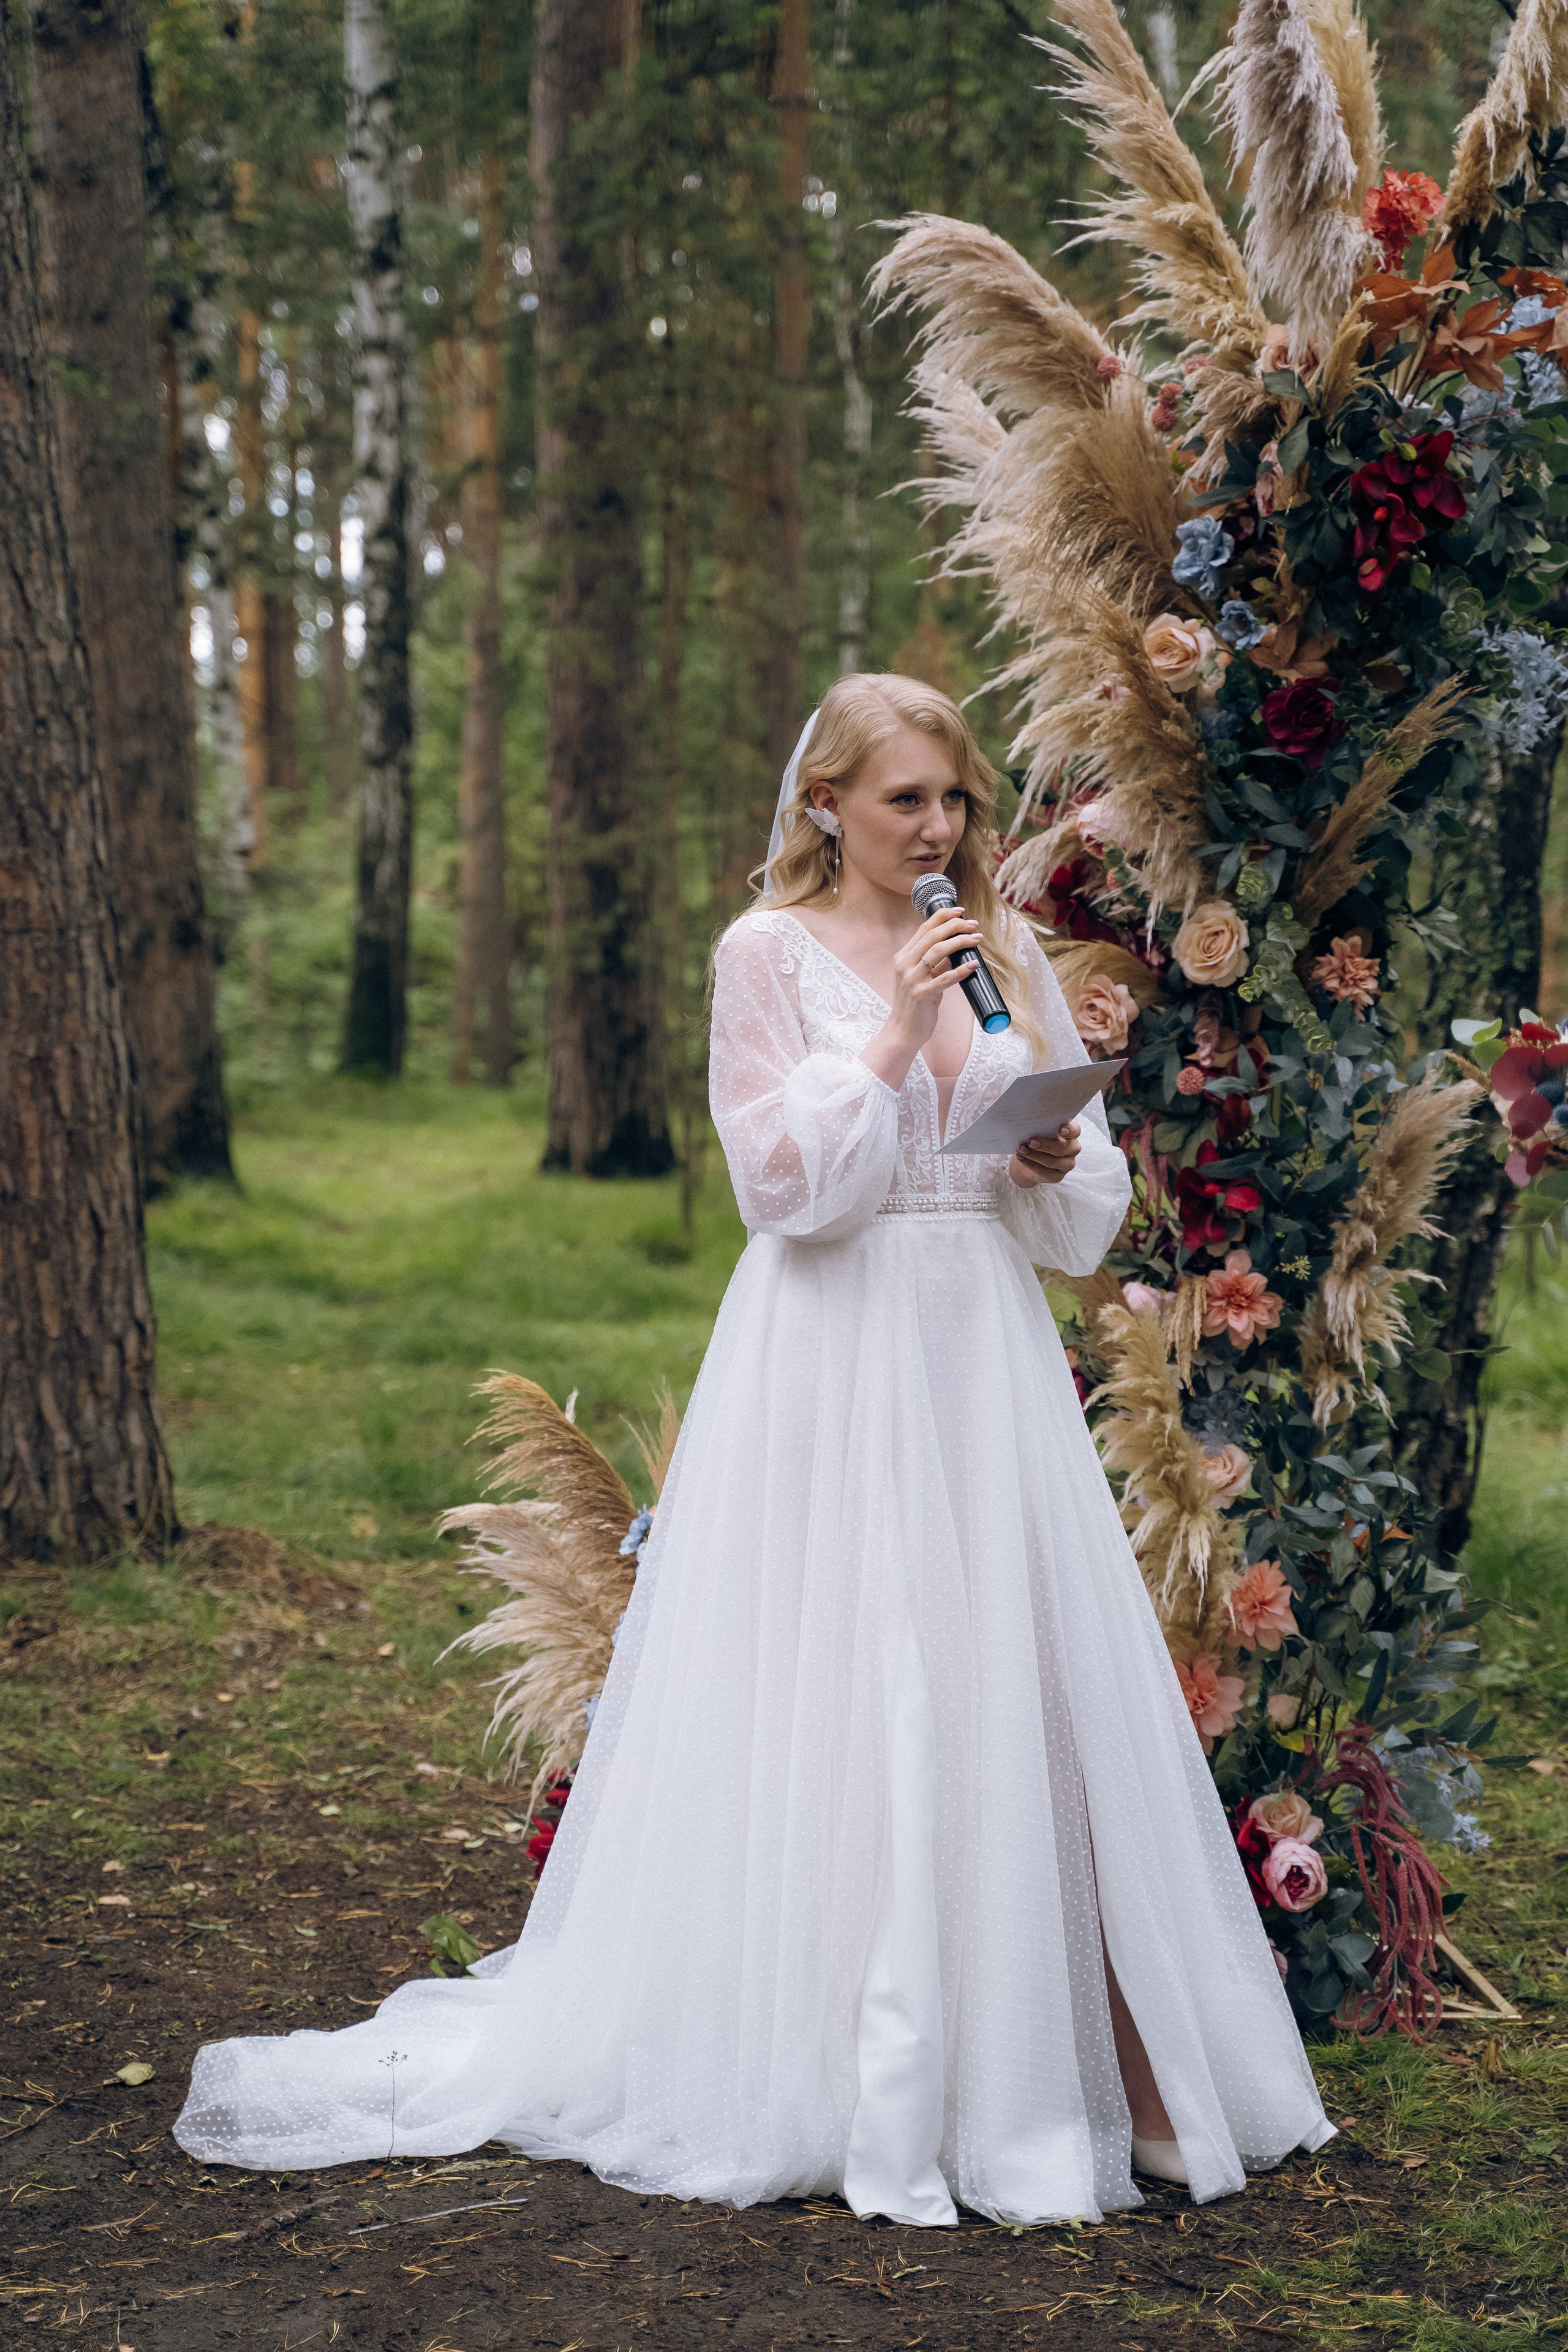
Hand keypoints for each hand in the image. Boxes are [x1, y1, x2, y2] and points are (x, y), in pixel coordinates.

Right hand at [884, 905, 984, 1052]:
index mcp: (903, 957)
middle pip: (932, 936)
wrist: (903, 1031)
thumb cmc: (915, 1005)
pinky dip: (960, 970)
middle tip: (974, 925)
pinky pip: (944, 978)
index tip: (961, 911)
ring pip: (938, 952)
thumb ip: (935, 964)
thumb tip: (956, 948)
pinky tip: (973, 965)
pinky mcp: (921, 995)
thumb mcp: (922, 978)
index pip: (923, 929)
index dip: (943, 916)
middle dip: (955, 926)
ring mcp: (911, 979)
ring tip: (977, 940)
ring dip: (960, 942)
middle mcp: (904, 965)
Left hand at [1009, 1120, 1080, 1189]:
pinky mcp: (1058, 1176)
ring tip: (1022, 1150)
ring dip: (1036, 1155)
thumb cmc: (1035, 1138)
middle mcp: (1072, 1149)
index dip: (1070, 1130)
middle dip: (1047, 1145)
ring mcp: (1067, 1164)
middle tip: (1031, 1142)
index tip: (1060, 1130)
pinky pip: (1046, 1173)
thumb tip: (1029, 1125)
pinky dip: (1031, 1165)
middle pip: (1064, 1147)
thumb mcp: (1038, 1130)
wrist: (1028, 1157)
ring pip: (1054, 1161)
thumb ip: (1039, 1127)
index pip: (1075, 1130)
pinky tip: (1022, 1158)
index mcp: (1070, 1133)